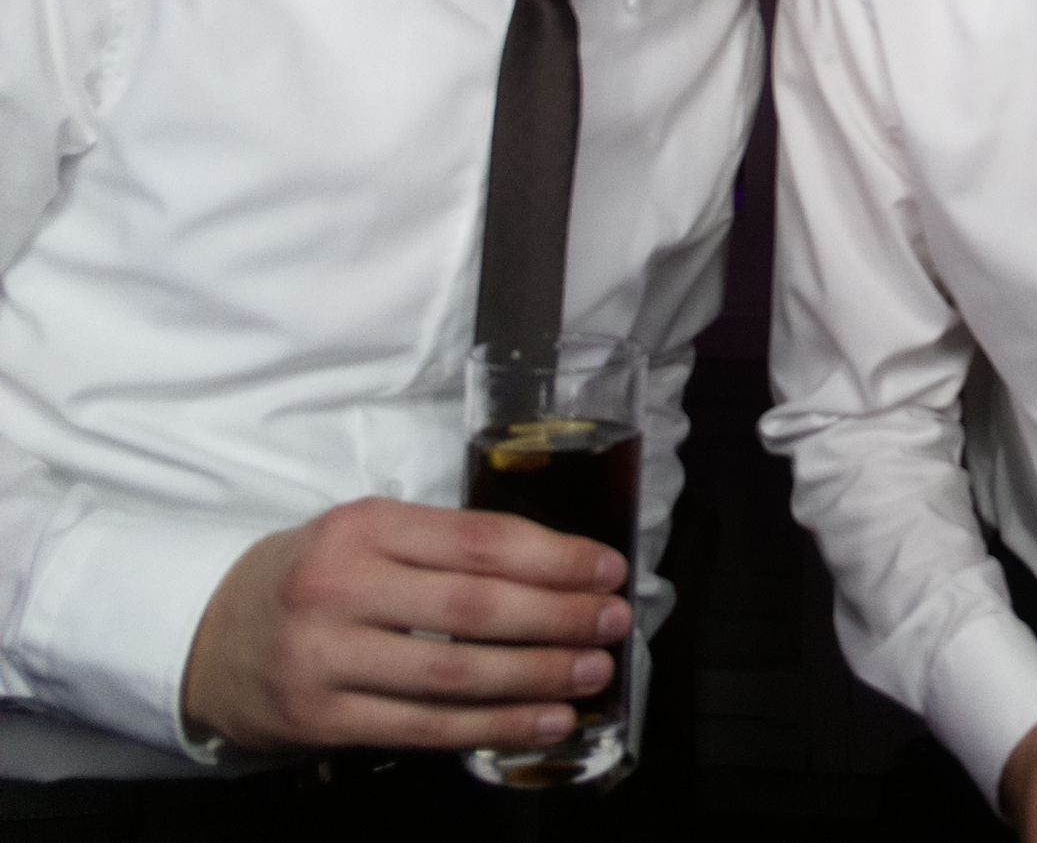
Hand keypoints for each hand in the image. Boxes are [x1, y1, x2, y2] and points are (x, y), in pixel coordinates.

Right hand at [182, 497, 632, 752]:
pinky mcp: (320, 719)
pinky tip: (543, 722)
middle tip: (613, 621)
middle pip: (475, 606)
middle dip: (559, 616)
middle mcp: (343, 587)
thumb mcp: (366, 536)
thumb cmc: (310, 579)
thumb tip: (556, 568)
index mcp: (364, 526)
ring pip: (455, 673)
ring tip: (592, 672)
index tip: (606, 568)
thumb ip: (445, 546)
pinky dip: (493, 727)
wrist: (206, 637)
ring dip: (537, 677)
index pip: (479, 539)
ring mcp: (326, 658)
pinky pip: (425, 728)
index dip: (554, 556)